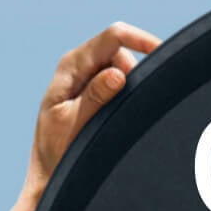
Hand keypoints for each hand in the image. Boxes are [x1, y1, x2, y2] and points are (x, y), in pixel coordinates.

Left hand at [22, 22, 160, 201]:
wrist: (48, 174)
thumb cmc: (56, 152)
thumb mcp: (75, 124)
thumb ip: (96, 98)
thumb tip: (117, 75)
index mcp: (70, 65)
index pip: (113, 36)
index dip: (141, 39)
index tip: (162, 54)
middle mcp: (77, 64)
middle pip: (122, 52)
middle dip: (133, 74)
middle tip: (123, 108)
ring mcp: (85, 75)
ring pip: (124, 67)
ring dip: (126, 88)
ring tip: (107, 117)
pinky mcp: (92, 88)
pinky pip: (118, 81)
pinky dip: (123, 94)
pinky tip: (111, 115)